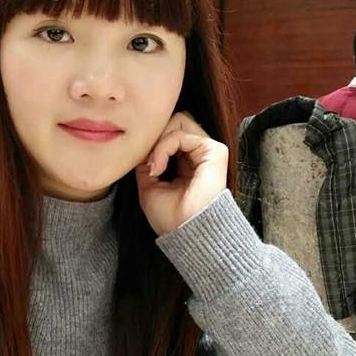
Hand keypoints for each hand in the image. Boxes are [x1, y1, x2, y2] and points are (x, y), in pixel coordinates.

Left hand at [136, 112, 227, 234]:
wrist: (187, 233)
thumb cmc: (171, 218)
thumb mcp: (149, 187)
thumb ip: (147, 163)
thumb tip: (141, 147)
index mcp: (186, 163)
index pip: (168, 134)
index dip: (151, 142)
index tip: (141, 165)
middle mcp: (198, 155)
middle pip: (174, 122)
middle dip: (155, 137)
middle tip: (147, 162)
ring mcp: (207, 151)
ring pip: (177, 122)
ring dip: (158, 143)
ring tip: (153, 167)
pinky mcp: (214, 150)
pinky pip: (181, 134)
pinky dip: (163, 147)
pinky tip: (158, 167)